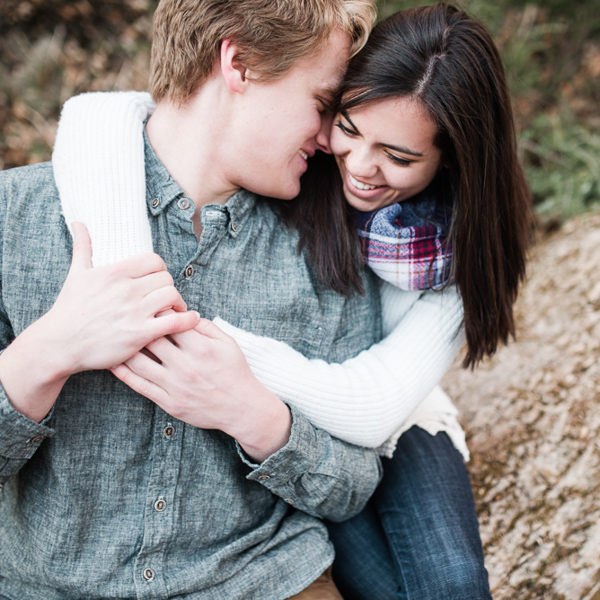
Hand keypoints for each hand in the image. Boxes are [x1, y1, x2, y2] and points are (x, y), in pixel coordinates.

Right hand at [41, 222, 200, 372]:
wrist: (59, 344)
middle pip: (166, 278)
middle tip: (166, 297)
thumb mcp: (76, 274)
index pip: (154, 260)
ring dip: (178, 303)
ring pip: (172, 296)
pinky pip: (175, 322)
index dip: (160, 270)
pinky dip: (188, 320)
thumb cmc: (69, 309)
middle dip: (168, 287)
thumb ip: (82, 247)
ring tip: (175, 309)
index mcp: (114, 272)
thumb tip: (78, 223)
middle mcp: (126, 289)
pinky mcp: (139, 334)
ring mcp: (134, 312)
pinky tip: (189, 319)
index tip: (157, 280)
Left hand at [111, 317, 291, 460]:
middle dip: (137, 327)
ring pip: (140, 363)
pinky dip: (124, 374)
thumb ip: (206, 326)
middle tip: (126, 319)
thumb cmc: (235, 372)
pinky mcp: (169, 402)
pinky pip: (140, 386)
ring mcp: (175, 386)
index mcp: (200, 348)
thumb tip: (185, 314)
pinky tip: (115, 363)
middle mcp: (185, 366)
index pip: (170, 323)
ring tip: (114, 338)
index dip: (157, 312)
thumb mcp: (228, 343)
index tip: (148, 306)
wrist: (241, 407)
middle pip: (151, 340)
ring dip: (124, 349)